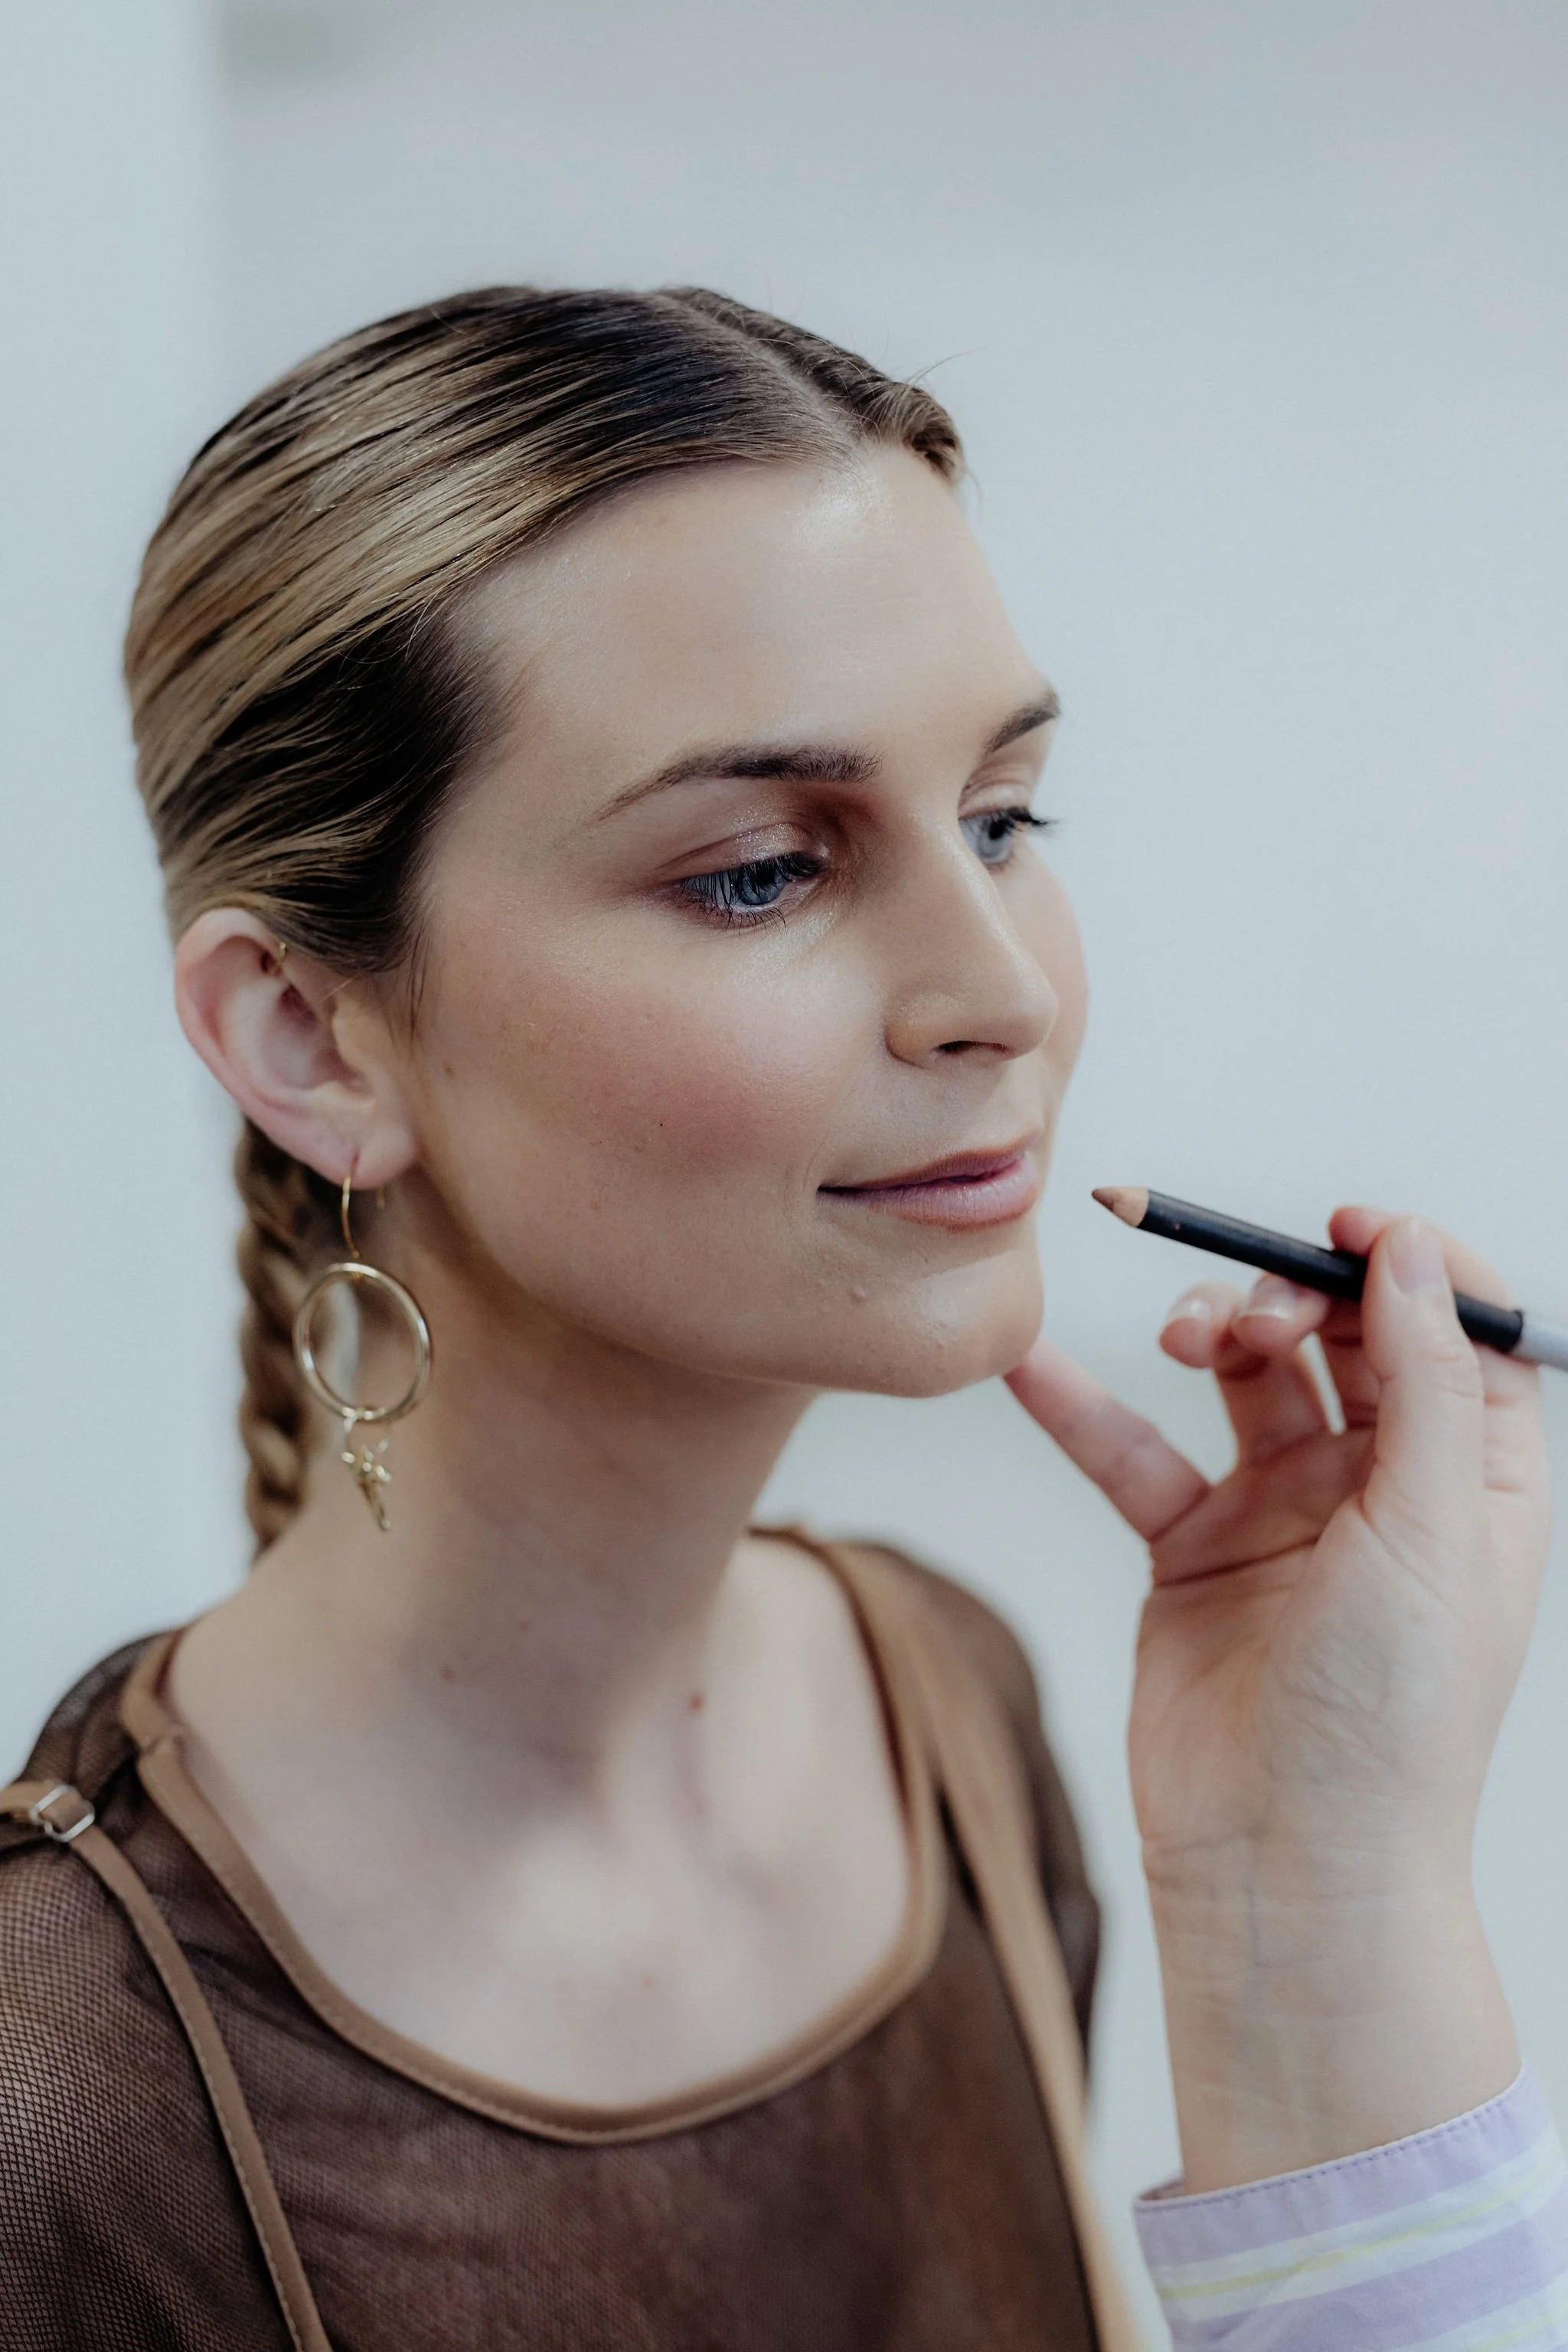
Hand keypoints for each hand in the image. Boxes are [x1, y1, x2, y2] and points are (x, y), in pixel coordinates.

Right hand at [1008, 1209, 1550, 2187]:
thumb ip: (1425, 1379)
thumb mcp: (1433, 1529)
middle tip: (1248, 1314)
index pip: (1456, 1332)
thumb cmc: (1391, 1720)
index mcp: (1471, 1481)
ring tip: (1182, 1338)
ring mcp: (1283, 1517)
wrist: (1285, 1866)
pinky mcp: (1193, 1552)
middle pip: (1341, 1336)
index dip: (1408, 1265)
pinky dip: (1083, 1407)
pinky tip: (1033, 1365)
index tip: (1347, 1225)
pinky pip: (1135, 1455)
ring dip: (1209, 1331)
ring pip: (1243, 1377)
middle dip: (1291, 1296)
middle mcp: (1382, 1487)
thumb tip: (1413, 1246)